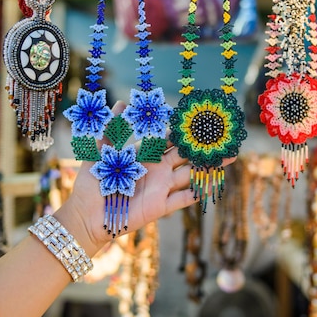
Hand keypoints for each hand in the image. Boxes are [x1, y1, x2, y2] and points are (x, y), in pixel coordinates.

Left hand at [55, 101, 235, 254]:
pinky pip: (183, 199)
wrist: (88, 214)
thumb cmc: (92, 182)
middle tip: (223, 137)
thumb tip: (122, 102)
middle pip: (185, 156)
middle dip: (203, 148)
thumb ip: (112, 129)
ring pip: (190, 175)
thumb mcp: (100, 151)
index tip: (200, 120)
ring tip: (228, 158)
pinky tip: (215, 185)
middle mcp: (157, 170)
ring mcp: (161, 188)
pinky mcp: (160, 206)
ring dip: (208, 167)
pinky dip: (199, 193)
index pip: (169, 140)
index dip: (184, 131)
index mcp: (145, 155)